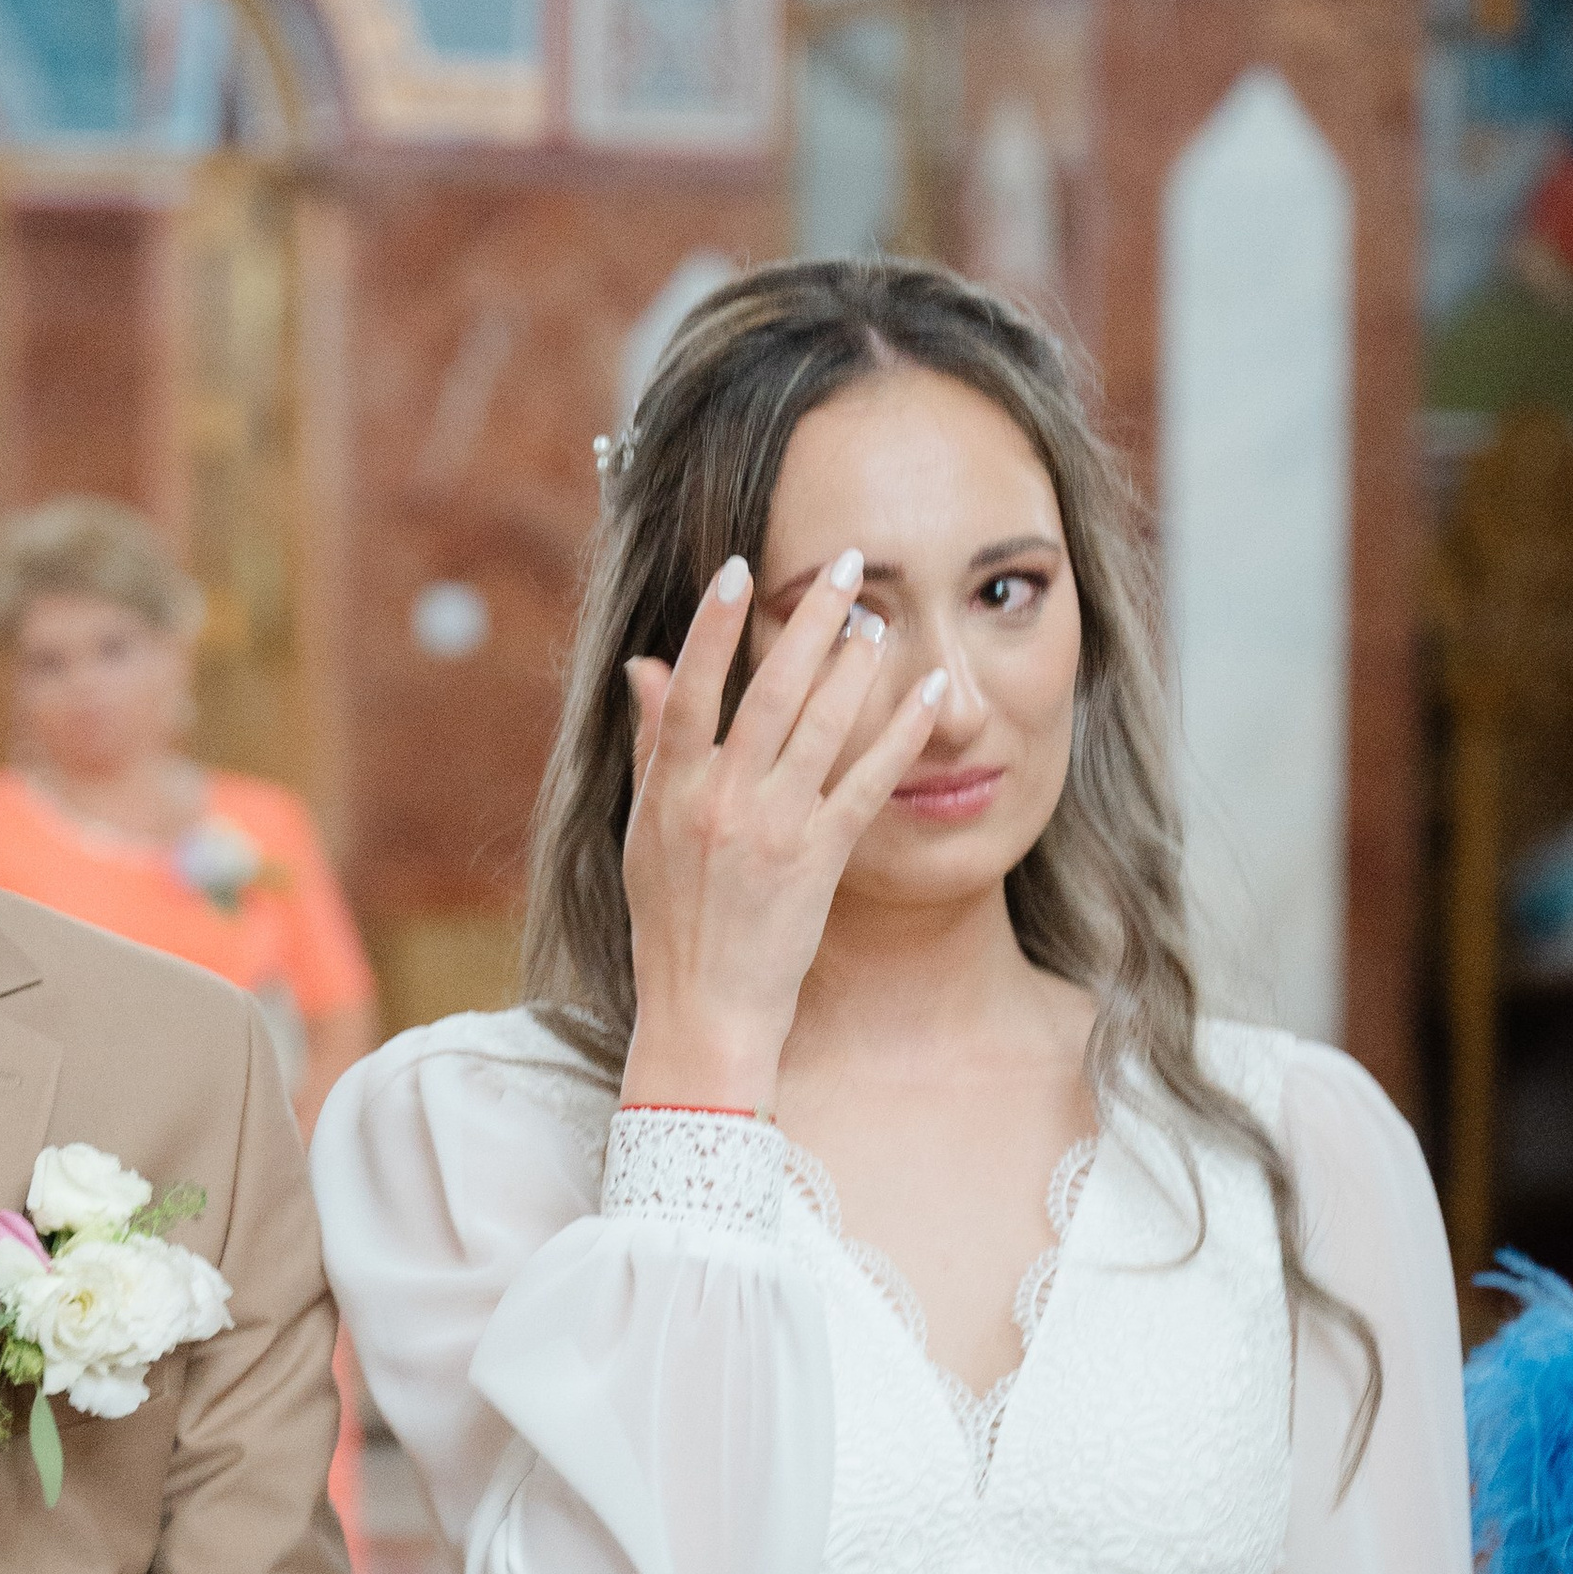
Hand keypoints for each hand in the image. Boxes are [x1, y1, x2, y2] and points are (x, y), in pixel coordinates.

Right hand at [617, 554, 944, 1112]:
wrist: (704, 1009)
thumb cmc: (670, 921)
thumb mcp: (644, 831)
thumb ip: (654, 747)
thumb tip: (645, 667)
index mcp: (673, 791)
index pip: (692, 690)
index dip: (715, 626)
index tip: (740, 568)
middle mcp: (723, 803)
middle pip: (770, 692)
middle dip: (810, 621)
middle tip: (846, 564)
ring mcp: (775, 830)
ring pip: (823, 728)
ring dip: (857, 665)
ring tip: (882, 618)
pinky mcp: (821, 860)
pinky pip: (868, 784)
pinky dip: (900, 734)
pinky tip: (928, 693)